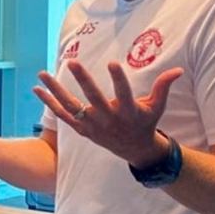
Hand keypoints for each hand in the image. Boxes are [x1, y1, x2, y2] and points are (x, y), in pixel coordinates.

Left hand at [32, 60, 183, 166]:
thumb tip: (177, 70)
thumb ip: (163, 87)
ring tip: (42, 73)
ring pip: (71, 106)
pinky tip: (37, 89)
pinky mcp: (82, 129)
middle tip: (71, 63)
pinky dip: (49, 103)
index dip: (118, 79)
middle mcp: (108, 118)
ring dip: (55, 90)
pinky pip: (62, 115)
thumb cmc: (145, 122)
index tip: (113, 63)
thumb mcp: (157, 106)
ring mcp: (92, 125)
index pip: (123, 93)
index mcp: (128, 111)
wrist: (135, 150)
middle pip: (93, 98)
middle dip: (82, 81)